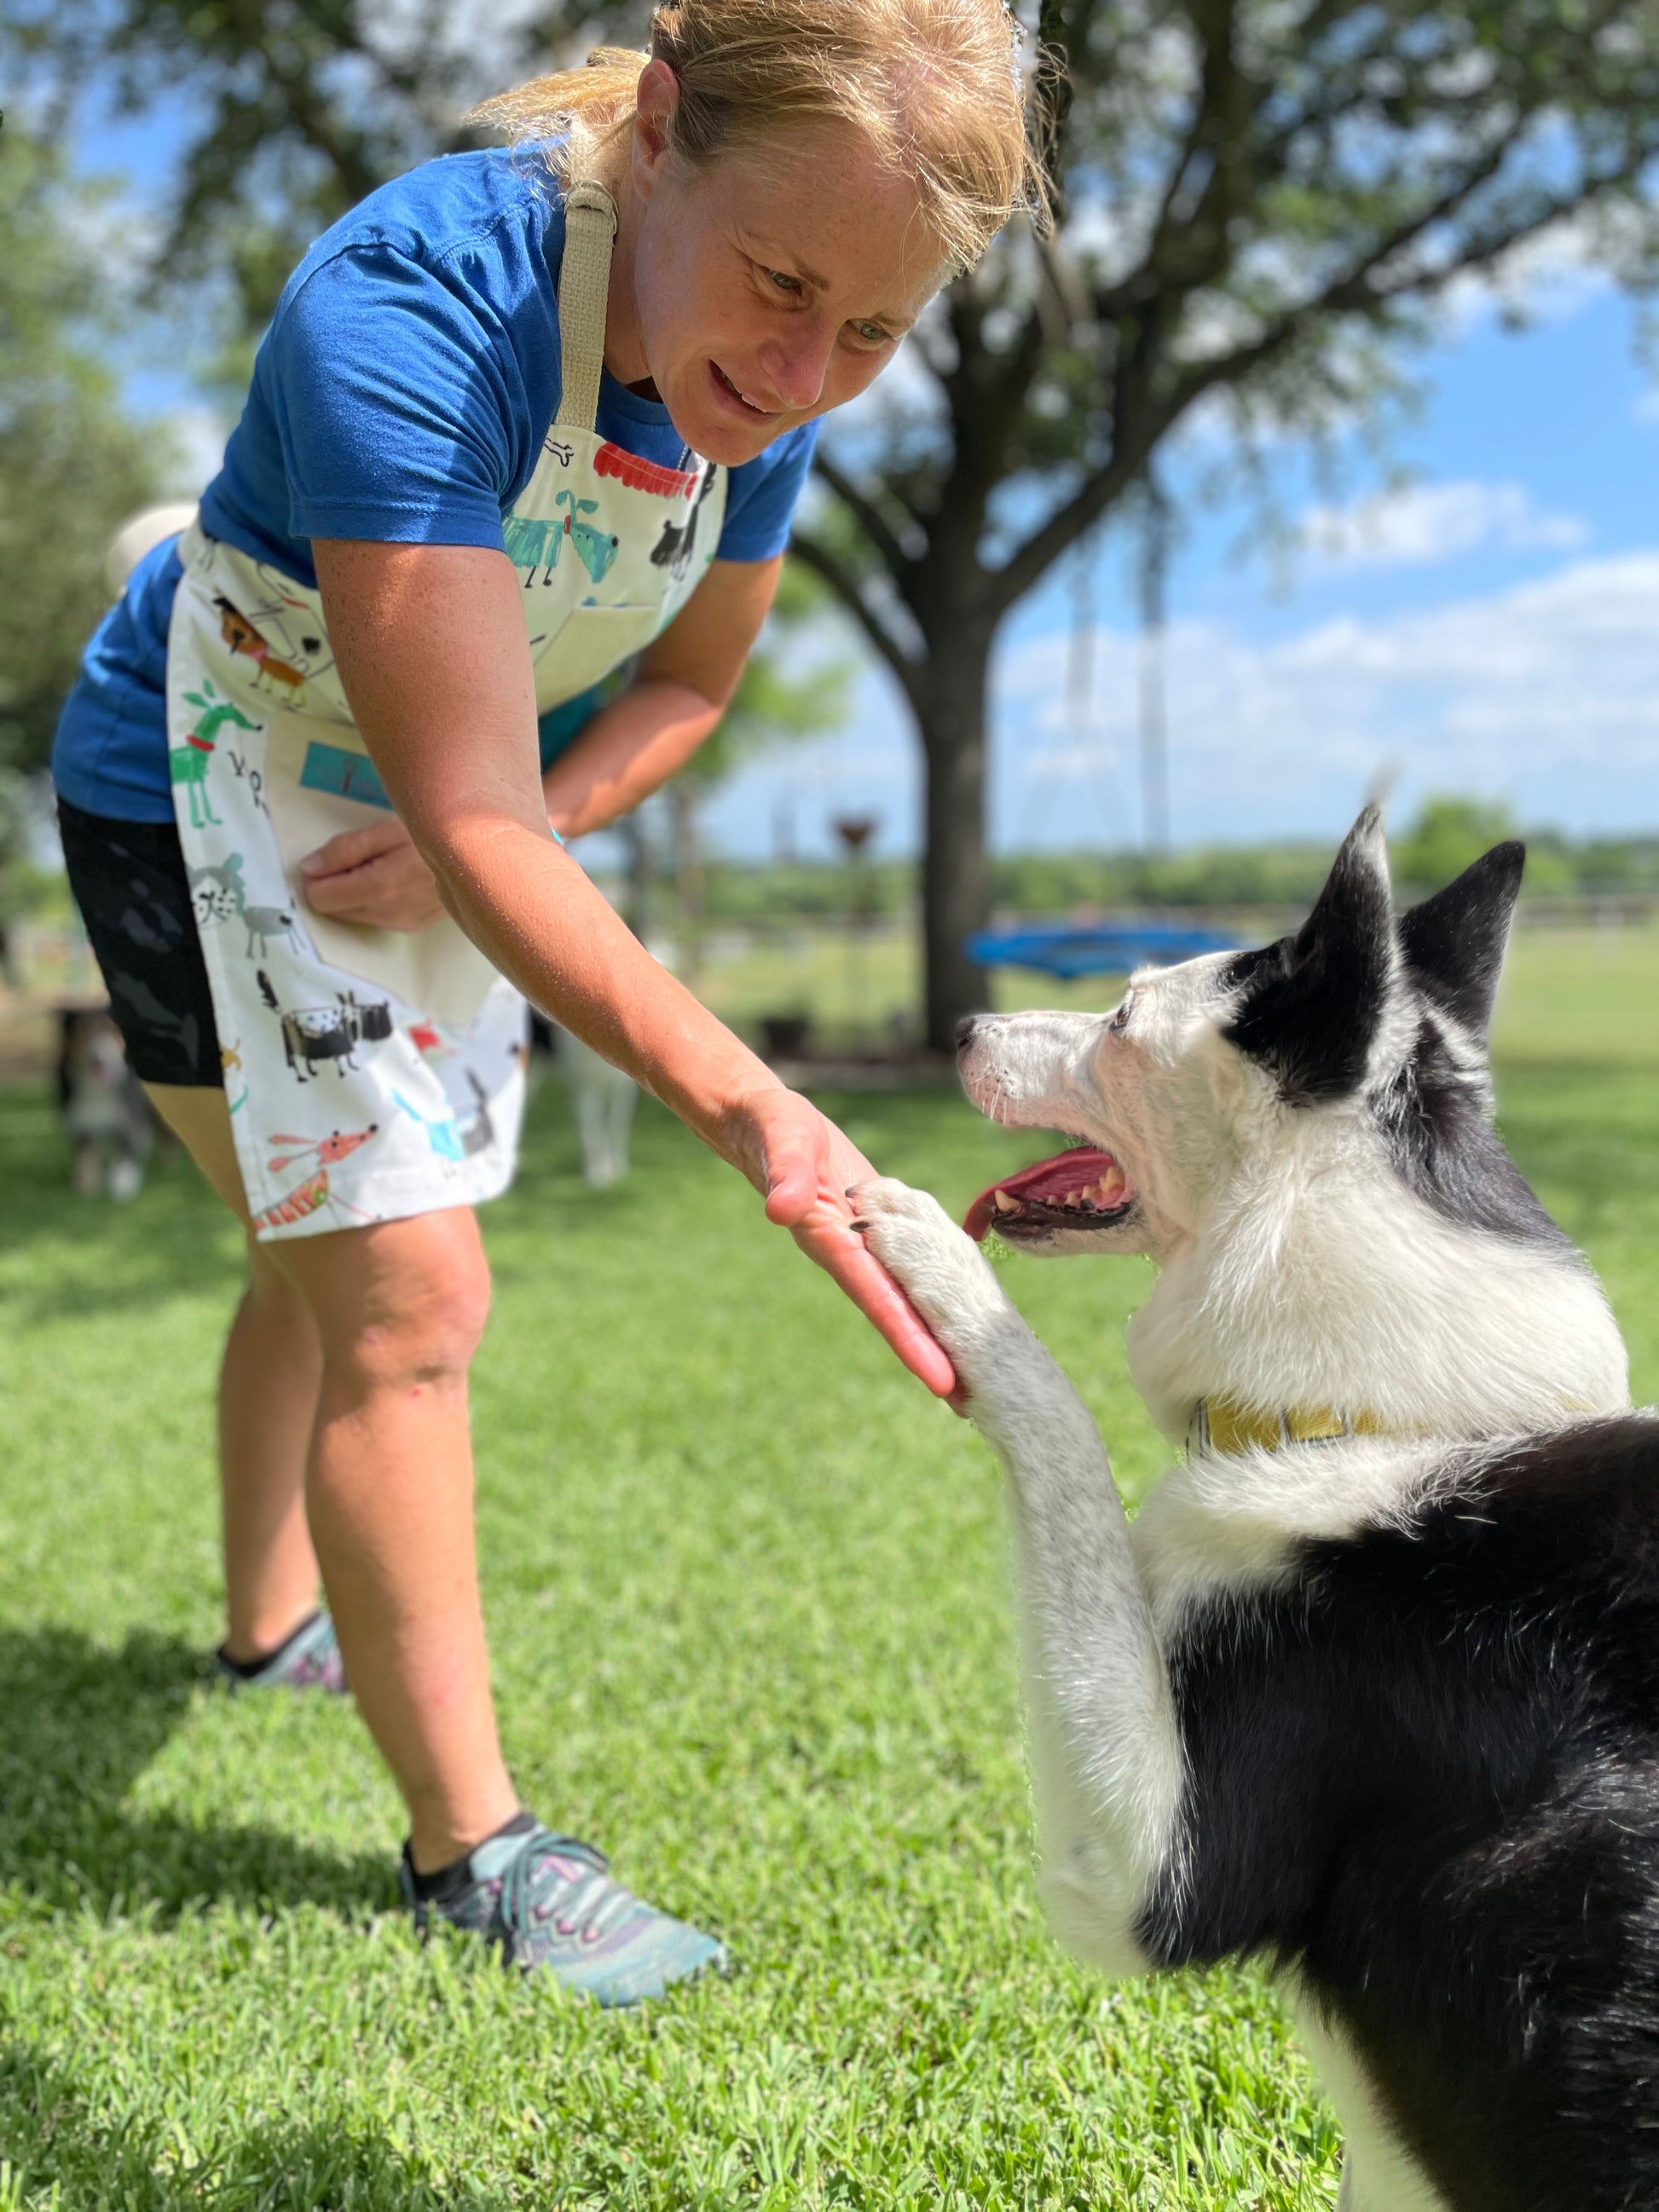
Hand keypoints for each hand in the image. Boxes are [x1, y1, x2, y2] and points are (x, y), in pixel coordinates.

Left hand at [299, 815, 446, 930]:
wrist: (483, 857)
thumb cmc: (436, 833)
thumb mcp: (388, 829)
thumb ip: (345, 849)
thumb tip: (308, 868)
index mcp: (378, 888)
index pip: (320, 897)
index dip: (316, 875)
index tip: (330, 857)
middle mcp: (388, 915)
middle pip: (334, 909)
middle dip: (335, 883)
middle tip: (359, 856)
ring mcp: (402, 924)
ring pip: (354, 915)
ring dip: (354, 892)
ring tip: (381, 865)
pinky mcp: (412, 927)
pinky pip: (376, 917)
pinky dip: (373, 899)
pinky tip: (394, 879)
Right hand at [733, 1087, 957, 1399]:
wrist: (766, 1125)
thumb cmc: (774, 1130)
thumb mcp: (783, 1143)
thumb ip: (786, 1176)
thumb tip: (783, 1210)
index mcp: (834, 1243)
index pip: (880, 1301)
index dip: (911, 1341)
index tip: (942, 1382)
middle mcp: (853, 1254)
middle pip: (900, 1313)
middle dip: (933, 1356)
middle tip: (974, 1400)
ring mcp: (865, 1246)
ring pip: (907, 1297)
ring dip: (935, 1332)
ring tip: (973, 1372)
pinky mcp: (877, 1230)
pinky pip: (910, 1268)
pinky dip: (933, 1292)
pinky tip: (958, 1310)